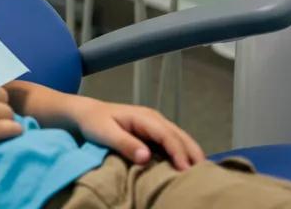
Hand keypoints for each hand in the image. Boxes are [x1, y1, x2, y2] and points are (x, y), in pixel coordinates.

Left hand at [69, 97, 203, 170]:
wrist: (86, 113)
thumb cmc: (94, 122)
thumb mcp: (105, 133)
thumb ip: (125, 143)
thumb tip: (146, 157)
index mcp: (144, 117)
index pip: (168, 135)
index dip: (179, 153)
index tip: (186, 172)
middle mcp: (154, 119)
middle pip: (181, 136)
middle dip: (193, 155)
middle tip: (205, 177)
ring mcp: (156, 125)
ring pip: (181, 139)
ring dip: (191, 155)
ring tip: (201, 176)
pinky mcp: (154, 133)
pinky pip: (174, 143)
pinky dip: (184, 154)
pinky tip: (188, 169)